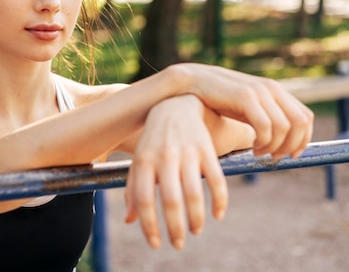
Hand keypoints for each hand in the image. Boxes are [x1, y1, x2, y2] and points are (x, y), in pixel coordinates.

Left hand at [124, 95, 226, 249]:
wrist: (176, 105)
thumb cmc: (153, 140)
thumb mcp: (139, 161)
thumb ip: (133, 189)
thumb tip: (129, 220)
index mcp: (144, 161)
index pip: (143, 198)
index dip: (149, 225)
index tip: (156, 244)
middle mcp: (164, 157)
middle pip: (170, 199)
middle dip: (175, 227)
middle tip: (178, 244)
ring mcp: (187, 152)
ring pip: (194, 193)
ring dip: (196, 218)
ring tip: (195, 231)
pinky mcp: (207, 149)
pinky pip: (217, 180)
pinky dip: (219, 201)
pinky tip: (217, 215)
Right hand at [173, 63, 313, 158]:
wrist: (193, 80)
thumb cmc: (218, 98)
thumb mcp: (246, 105)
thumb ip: (264, 114)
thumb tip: (281, 138)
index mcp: (275, 90)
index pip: (305, 116)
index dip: (303, 139)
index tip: (292, 155)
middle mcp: (271, 88)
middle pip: (300, 122)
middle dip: (291, 145)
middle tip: (274, 157)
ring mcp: (259, 91)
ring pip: (284, 127)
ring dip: (274, 146)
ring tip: (259, 152)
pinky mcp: (245, 96)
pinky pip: (265, 126)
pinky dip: (263, 141)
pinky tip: (251, 147)